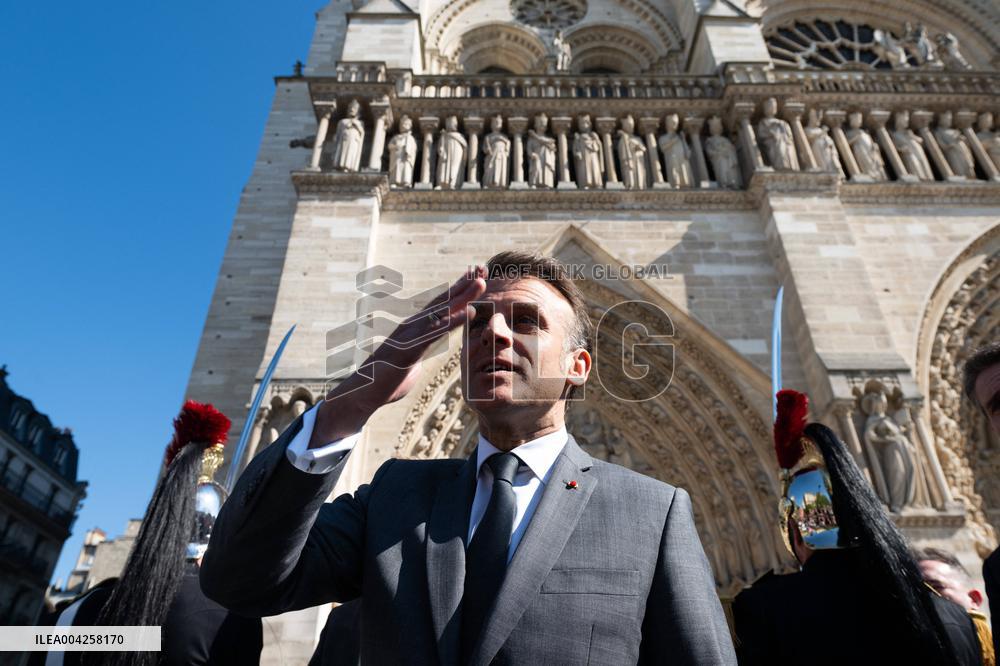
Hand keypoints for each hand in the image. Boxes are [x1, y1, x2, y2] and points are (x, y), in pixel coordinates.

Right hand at [310, 266, 487, 446]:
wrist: (362, 395)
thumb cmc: (385, 382)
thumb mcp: (408, 365)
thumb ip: (416, 356)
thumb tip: (417, 357)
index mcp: (413, 330)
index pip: (439, 307)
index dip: (457, 292)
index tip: (475, 277)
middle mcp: (411, 327)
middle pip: (442, 302)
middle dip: (462, 285)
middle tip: (481, 268)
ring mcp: (409, 336)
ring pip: (440, 312)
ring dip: (462, 296)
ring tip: (481, 282)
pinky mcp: (408, 349)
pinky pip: (435, 333)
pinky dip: (453, 321)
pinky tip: (469, 312)